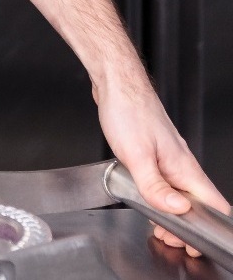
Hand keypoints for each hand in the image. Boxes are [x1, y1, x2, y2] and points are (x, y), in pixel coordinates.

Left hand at [98, 76, 229, 255]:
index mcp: (185, 168)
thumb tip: (177, 210)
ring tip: (158, 229)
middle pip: (196, 205)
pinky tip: (149, 205)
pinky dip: (160, 199)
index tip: (193, 243)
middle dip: (185, 227)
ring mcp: (169, 160)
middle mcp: (181, 166)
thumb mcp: (137, 155)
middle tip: (168, 238)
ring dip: (171, 215)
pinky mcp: (154, 156)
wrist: (116, 85)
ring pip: (179, 195)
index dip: (207, 227)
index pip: (212, 205)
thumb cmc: (128, 112)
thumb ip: (155, 186)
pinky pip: (164, 184)